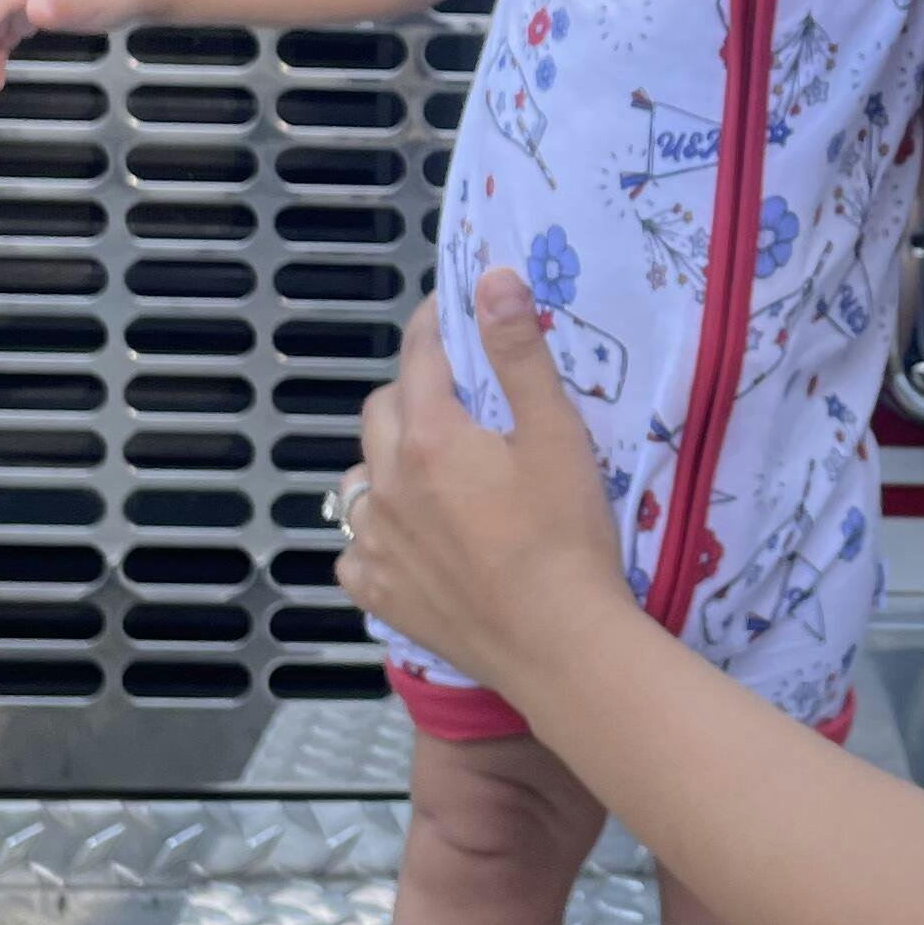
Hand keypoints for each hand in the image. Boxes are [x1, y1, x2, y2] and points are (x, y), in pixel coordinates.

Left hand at [335, 277, 634, 695]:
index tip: (452, 311)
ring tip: (433, 474)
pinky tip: (414, 542)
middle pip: (380, 412)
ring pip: (360, 481)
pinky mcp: (378, 593)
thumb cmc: (567, 537)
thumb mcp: (557, 434)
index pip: (418, 357)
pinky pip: (357, 548)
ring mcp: (376, 543)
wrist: (560, 645)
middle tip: (455, 398)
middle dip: (410, 392)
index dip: (434, 325)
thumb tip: (492, 279)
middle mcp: (387, 485)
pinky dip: (377, 536)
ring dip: (388, 465)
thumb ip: (519, 352)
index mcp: (429, 438)